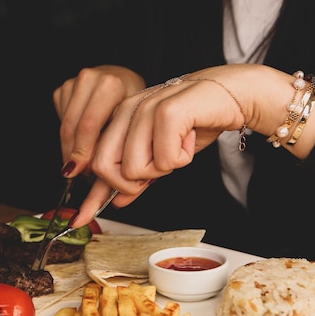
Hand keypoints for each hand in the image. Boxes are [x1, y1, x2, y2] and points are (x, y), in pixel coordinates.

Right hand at [53, 65, 144, 175]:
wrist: (126, 81)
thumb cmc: (132, 106)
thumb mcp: (132, 127)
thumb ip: (115, 155)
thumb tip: (97, 193)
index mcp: (111, 85)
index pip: (88, 126)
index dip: (82, 154)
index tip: (80, 173)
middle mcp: (91, 79)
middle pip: (71, 127)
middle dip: (72, 155)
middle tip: (78, 173)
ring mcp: (74, 82)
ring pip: (63, 126)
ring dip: (69, 147)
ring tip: (82, 161)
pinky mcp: (63, 88)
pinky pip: (60, 120)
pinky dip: (69, 135)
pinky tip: (82, 139)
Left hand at [66, 64, 314, 228]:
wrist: (234, 96)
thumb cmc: (196, 122)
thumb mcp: (161, 154)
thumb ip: (138, 177)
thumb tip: (116, 201)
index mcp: (120, 117)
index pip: (96, 162)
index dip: (90, 195)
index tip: (80, 219)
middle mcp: (127, 109)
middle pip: (107, 168)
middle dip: (133, 183)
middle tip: (159, 169)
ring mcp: (146, 108)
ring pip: (135, 167)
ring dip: (162, 169)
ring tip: (178, 149)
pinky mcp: (168, 111)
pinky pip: (163, 159)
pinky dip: (180, 159)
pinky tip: (188, 142)